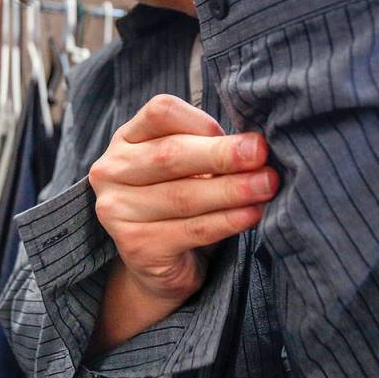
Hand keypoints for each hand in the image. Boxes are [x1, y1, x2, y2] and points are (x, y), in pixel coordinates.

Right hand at [88, 94, 276, 306]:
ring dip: (231, 190)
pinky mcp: (136, 246)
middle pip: (169, 155)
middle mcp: (112, 171)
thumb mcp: (186, 166)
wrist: (158, 264)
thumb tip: (254, 145)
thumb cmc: (179, 199)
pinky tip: (251, 215)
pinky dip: (226, 221)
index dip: (201, 120)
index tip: (239, 135)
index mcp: (126, 139)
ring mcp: (118, 210)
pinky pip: (190, 231)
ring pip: (182, 196)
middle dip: (222, 154)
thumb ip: (207, 148)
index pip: (160, 113)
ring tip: (266, 186)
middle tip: (262, 155)